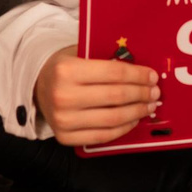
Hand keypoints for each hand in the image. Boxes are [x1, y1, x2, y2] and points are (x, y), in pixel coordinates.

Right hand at [34, 51, 159, 147]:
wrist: (37, 87)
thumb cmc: (64, 68)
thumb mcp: (79, 54)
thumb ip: (105, 59)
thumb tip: (140, 69)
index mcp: (67, 70)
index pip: (114, 73)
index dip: (138, 75)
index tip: (152, 76)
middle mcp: (64, 96)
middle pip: (116, 96)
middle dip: (141, 93)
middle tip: (154, 91)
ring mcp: (63, 120)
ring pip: (112, 118)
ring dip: (136, 112)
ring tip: (148, 106)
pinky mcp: (65, 137)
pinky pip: (103, 136)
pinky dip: (123, 128)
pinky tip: (133, 119)